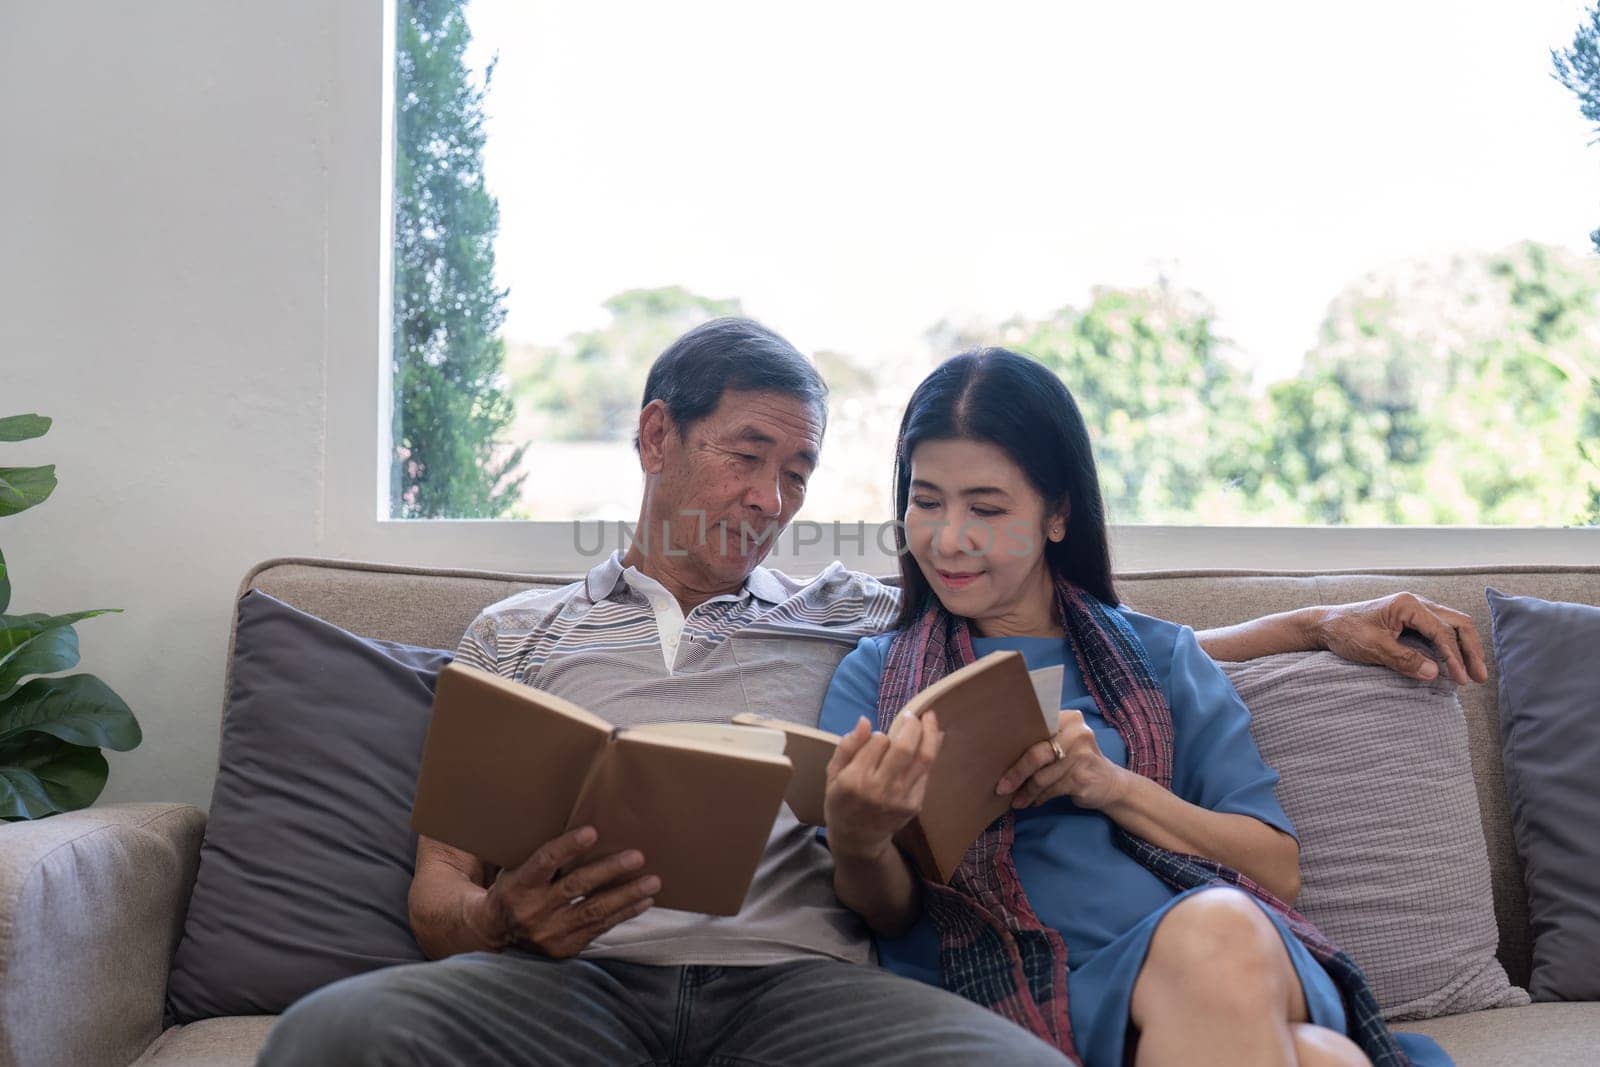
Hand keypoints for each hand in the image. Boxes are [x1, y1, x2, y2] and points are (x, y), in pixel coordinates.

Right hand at [467, 826, 658, 958]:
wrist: (497, 933)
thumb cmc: (515, 888)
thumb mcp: (516, 869)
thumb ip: (545, 858)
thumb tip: (587, 828)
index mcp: (519, 885)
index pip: (544, 862)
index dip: (568, 846)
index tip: (592, 832)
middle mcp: (533, 910)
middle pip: (576, 887)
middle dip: (609, 871)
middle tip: (637, 856)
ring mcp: (550, 932)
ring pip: (593, 911)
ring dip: (626, 895)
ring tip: (652, 881)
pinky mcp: (565, 947)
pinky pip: (600, 928)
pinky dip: (624, 913)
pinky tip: (644, 901)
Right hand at [823, 711, 942, 861]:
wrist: (858, 840)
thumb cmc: (841, 803)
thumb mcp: (833, 774)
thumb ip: (847, 746)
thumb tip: (865, 721)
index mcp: (855, 780)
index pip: (877, 742)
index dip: (880, 735)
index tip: (878, 738)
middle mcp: (880, 788)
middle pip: (905, 747)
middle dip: (912, 725)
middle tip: (913, 715)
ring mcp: (900, 798)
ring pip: (923, 758)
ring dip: (930, 733)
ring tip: (930, 717)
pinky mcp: (914, 804)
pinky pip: (926, 773)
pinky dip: (932, 752)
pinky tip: (934, 738)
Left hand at [996, 709, 1128, 810]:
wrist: (1111, 784)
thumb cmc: (1078, 761)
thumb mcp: (1064, 743)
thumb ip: (1042, 740)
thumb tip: (1001, 754)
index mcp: (1069, 719)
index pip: (1035, 726)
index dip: (1014, 742)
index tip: (995, 755)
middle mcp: (1077, 733)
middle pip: (1037, 753)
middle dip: (1016, 773)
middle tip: (1001, 788)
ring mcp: (1082, 756)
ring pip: (1042, 776)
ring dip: (1026, 791)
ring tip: (1016, 801)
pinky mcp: (1082, 778)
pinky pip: (1051, 790)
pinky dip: (1038, 797)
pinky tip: (1032, 802)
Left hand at [1310, 592, 1488, 684]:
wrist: (1326, 625)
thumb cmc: (1346, 632)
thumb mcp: (1373, 648)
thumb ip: (1403, 659)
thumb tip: (1434, 673)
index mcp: (1408, 605)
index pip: (1442, 631)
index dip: (1454, 657)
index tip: (1460, 679)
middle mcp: (1416, 603)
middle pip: (1457, 623)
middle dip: (1471, 651)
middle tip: (1479, 678)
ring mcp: (1415, 610)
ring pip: (1453, 625)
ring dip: (1465, 648)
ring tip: (1474, 673)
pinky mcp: (1412, 619)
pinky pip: (1441, 629)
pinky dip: (1453, 645)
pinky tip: (1457, 662)